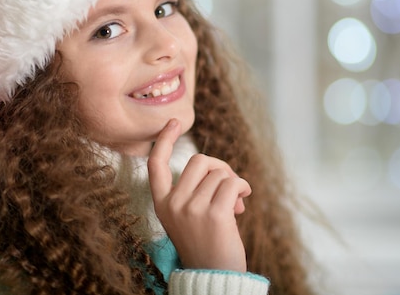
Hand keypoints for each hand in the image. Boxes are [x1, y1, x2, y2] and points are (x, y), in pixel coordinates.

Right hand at [147, 119, 250, 271]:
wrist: (213, 277)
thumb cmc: (205, 244)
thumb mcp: (189, 216)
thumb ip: (196, 192)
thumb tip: (221, 172)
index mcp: (162, 204)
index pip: (156, 165)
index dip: (163, 140)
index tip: (174, 122)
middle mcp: (173, 204)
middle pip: (199, 161)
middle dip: (219, 167)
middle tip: (229, 185)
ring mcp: (192, 209)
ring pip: (220, 173)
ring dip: (233, 183)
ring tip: (236, 203)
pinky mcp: (214, 214)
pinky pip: (232, 183)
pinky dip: (242, 187)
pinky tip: (243, 200)